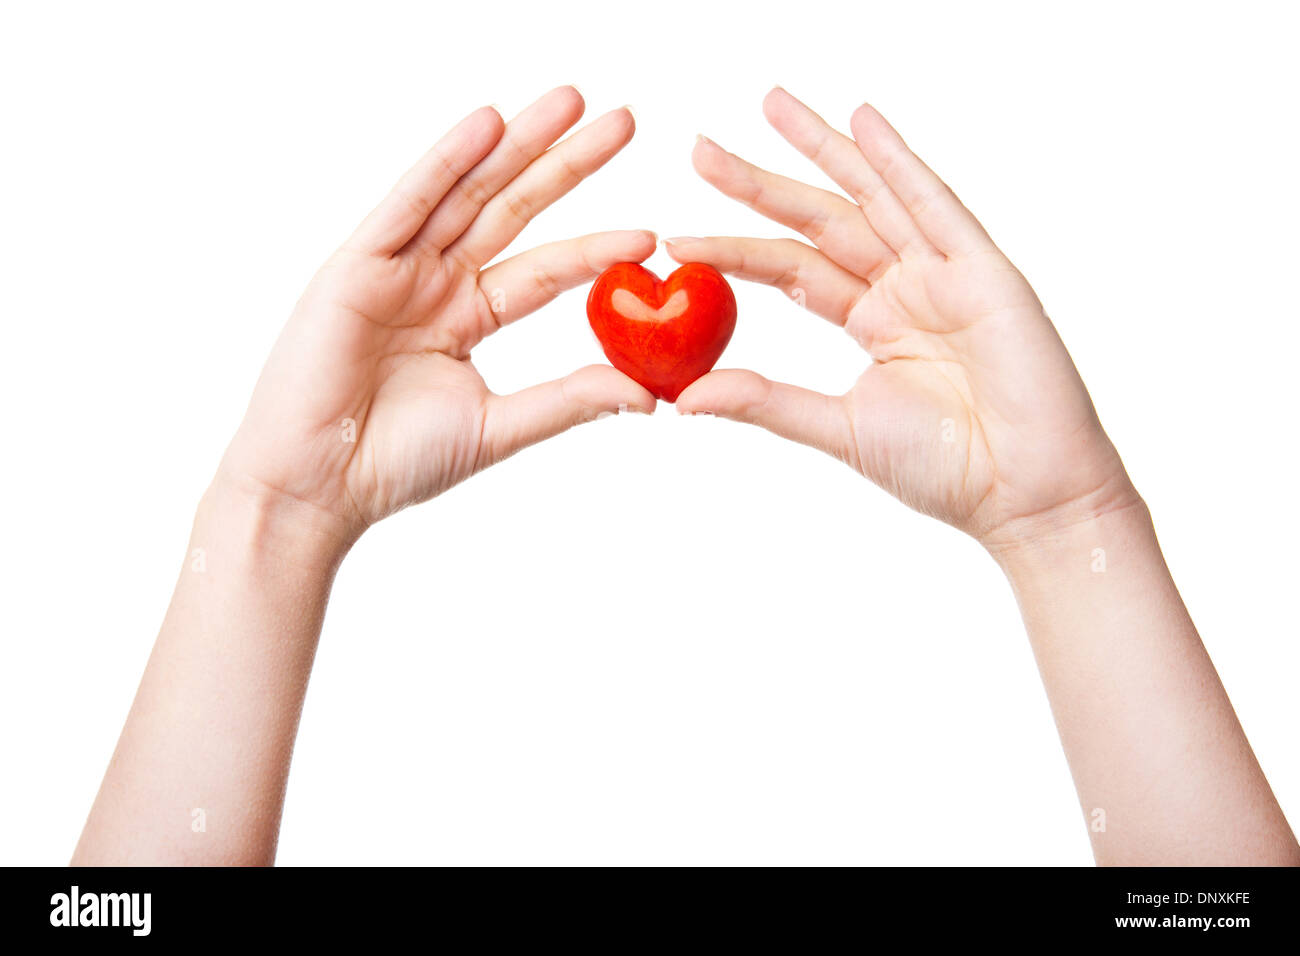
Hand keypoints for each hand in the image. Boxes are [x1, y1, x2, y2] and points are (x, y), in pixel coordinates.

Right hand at [219, 86, 655, 543]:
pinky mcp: (356, 264)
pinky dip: (447, 162)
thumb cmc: (395, 462)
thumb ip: (567, 401)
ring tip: (571, 101)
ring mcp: (397, 268)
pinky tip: (489, 124)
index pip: (545, 269)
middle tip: (625, 122)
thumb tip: (646, 394)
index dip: (595, 248)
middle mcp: (436, 282)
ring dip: (517, 144)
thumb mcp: (497, 426)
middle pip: (514, 210)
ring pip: (469, 193)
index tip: (651, 235)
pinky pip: (408, 203)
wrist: (318, 486)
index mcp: (467, 317)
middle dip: (566, 164)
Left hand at [670, 88, 1139, 549]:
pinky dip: (899, 161)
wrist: (1023, 494)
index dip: (736, 250)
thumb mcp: (838, 427)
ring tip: (770, 106)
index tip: (676, 239)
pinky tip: (863, 121)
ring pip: (872, 196)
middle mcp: (905, 288)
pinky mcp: (984, 270)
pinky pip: (936, 204)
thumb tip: (685, 396)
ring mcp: (944, 274)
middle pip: (821, 220)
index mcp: (873, 321)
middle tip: (699, 149)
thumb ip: (766, 402)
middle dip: (762, 183)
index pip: (791, 270)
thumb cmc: (944, 468)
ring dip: (823, 149)